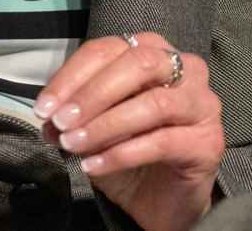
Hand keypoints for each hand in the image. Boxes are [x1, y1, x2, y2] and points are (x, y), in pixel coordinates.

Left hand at [36, 33, 223, 230]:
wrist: (164, 202)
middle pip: (136, 64)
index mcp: (152, 51)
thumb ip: (74, 116)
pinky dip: (121, 153)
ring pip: (152, 103)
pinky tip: (94, 166)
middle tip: (61, 121)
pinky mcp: (208, 142)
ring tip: (74, 144)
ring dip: (105, 125)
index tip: (44, 106)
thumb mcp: (94, 129)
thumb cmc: (131, 152)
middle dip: (92, 93)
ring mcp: (201, 104)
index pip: (107, 50)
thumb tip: (47, 119)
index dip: (72, 75)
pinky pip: (161, 142)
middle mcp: (185, 68)